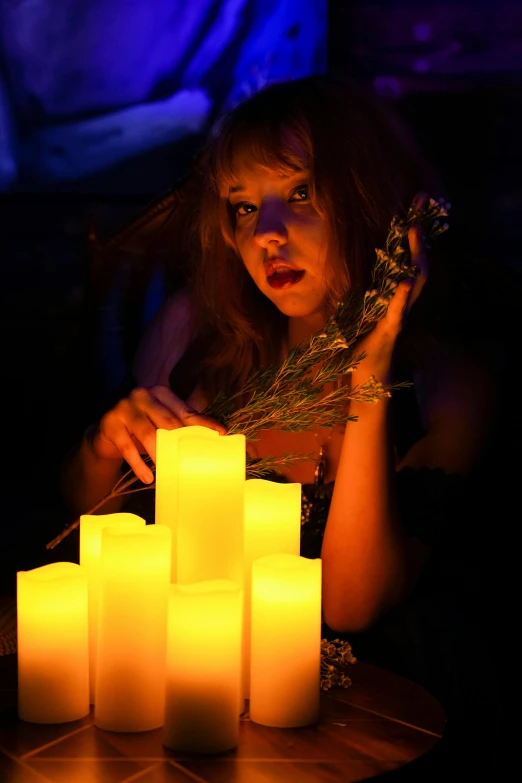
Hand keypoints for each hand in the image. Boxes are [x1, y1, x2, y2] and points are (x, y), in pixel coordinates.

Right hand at [90, 385, 225, 482]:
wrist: (107, 434)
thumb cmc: (142, 429)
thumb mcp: (161, 423)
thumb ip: (182, 425)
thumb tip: (215, 436)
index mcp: (162, 393)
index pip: (186, 411)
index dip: (203, 423)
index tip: (221, 434)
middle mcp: (143, 395)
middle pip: (168, 421)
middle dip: (181, 442)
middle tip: (193, 460)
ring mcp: (125, 407)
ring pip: (148, 432)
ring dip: (160, 454)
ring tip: (169, 472)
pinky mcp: (110, 423)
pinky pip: (127, 447)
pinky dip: (138, 465)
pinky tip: (147, 478)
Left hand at [352, 193, 428, 385]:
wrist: (364, 380)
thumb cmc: (360, 349)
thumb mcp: (357, 313)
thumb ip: (357, 292)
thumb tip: (341, 270)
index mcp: (393, 296)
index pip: (407, 258)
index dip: (412, 232)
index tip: (415, 204)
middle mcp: (401, 303)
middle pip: (418, 261)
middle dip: (420, 233)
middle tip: (422, 203)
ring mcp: (398, 317)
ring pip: (415, 282)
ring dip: (415, 256)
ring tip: (415, 232)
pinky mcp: (389, 333)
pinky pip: (399, 311)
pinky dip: (402, 296)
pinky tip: (406, 280)